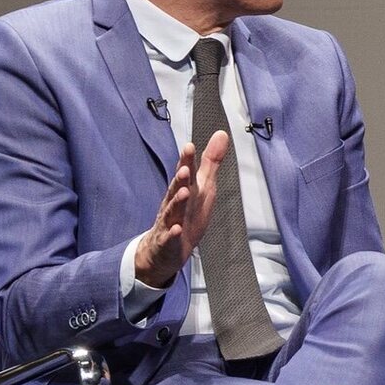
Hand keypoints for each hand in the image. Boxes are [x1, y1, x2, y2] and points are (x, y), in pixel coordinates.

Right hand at [134, 131, 227, 288]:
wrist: (163, 249)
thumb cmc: (186, 214)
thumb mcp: (202, 187)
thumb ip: (210, 163)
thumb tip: (221, 134)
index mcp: (183, 190)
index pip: (184, 173)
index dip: (186, 161)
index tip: (189, 146)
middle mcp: (174, 204)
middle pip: (176, 189)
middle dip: (180, 179)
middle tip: (185, 169)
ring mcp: (169, 223)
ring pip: (171, 211)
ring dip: (177, 202)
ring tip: (184, 192)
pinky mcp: (167, 242)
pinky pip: (169, 238)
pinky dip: (172, 234)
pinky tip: (176, 230)